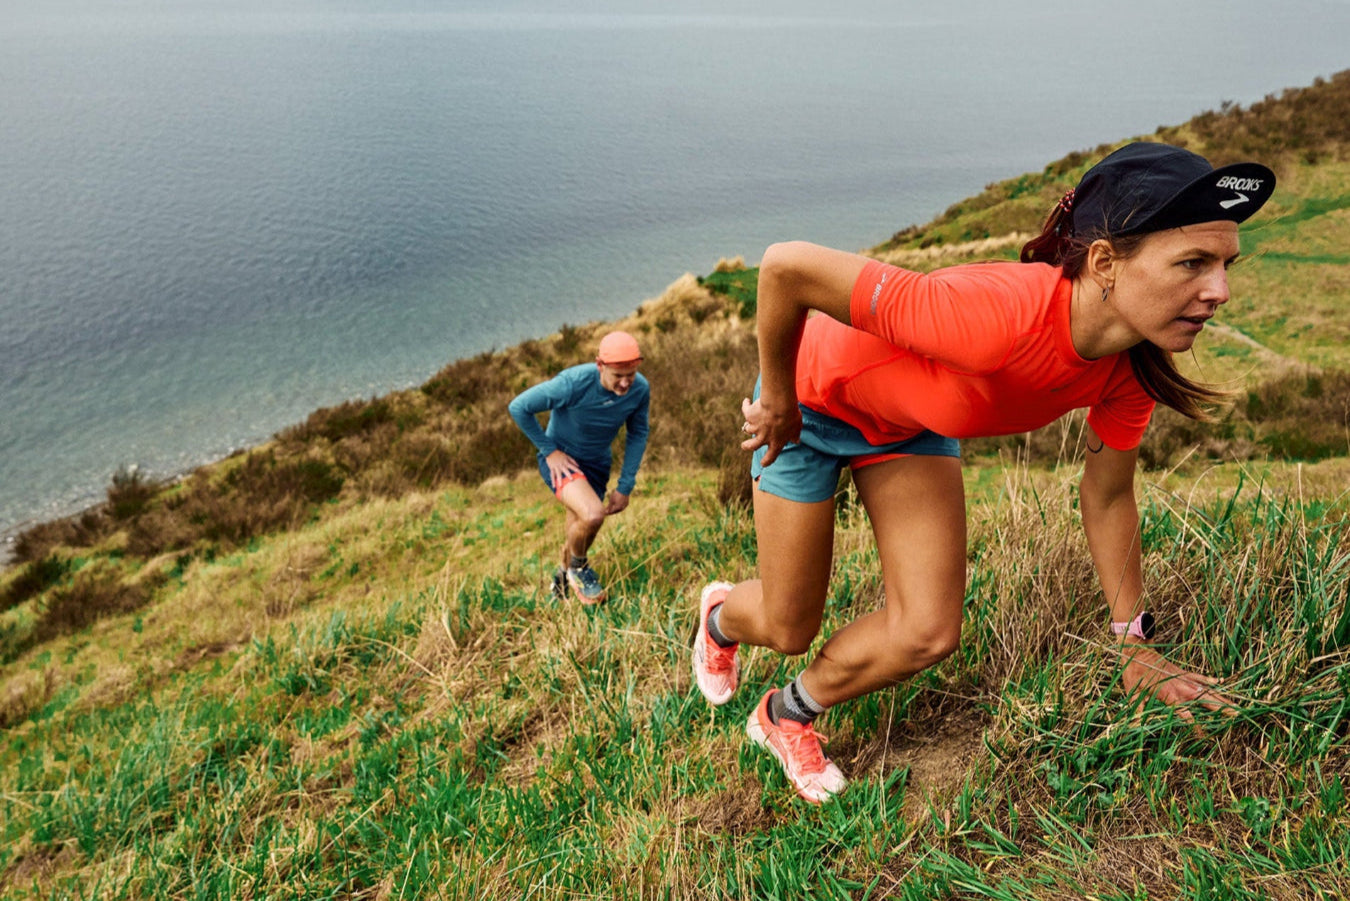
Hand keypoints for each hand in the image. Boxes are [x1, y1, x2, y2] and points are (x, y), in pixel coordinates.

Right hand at [545, 450, 580, 485]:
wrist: (550, 451)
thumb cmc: (559, 454)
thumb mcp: (567, 456)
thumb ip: (573, 461)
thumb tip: (578, 465)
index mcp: (566, 462)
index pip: (573, 467)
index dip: (578, 470)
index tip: (582, 474)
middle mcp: (562, 465)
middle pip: (566, 471)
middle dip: (568, 475)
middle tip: (571, 480)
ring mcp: (556, 467)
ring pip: (558, 474)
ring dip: (559, 480)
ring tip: (561, 486)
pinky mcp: (551, 468)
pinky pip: (552, 475)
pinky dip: (553, 481)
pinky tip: (554, 486)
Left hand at [603, 491, 629, 514]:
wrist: (624, 489)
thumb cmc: (616, 495)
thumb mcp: (611, 501)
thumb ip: (609, 507)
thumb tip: (606, 511)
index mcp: (617, 508)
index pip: (611, 512)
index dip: (608, 512)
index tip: (605, 512)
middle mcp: (621, 508)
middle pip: (615, 512)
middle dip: (611, 511)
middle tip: (608, 510)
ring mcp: (625, 506)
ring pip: (619, 510)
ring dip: (615, 510)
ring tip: (612, 508)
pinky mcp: (627, 504)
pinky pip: (622, 507)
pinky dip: (619, 507)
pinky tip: (617, 505)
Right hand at [740, 394, 801, 466]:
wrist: (779, 405)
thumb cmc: (790, 416)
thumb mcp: (796, 427)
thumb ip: (795, 435)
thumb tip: (796, 441)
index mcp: (776, 443)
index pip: (770, 457)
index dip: (766, 461)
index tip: (763, 463)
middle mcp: (763, 437)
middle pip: (750, 446)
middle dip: (746, 446)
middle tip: (744, 445)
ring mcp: (755, 427)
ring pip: (747, 429)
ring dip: (748, 424)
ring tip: (750, 419)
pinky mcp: (749, 415)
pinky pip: (746, 410)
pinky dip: (746, 405)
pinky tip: (747, 401)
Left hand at [1119, 642, 1237, 723]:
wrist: (1137, 651)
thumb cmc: (1134, 674)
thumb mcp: (1133, 693)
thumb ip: (1137, 709)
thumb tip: (1134, 725)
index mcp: (1170, 695)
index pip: (1186, 716)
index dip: (1196, 727)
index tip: (1204, 738)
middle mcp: (1182, 688)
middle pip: (1206, 701)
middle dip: (1222, 710)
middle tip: (1238, 717)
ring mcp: (1185, 679)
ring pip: (1208, 690)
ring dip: (1222, 698)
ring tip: (1238, 706)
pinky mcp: (1183, 672)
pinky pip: (1200, 677)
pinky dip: (1211, 680)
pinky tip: (1222, 683)